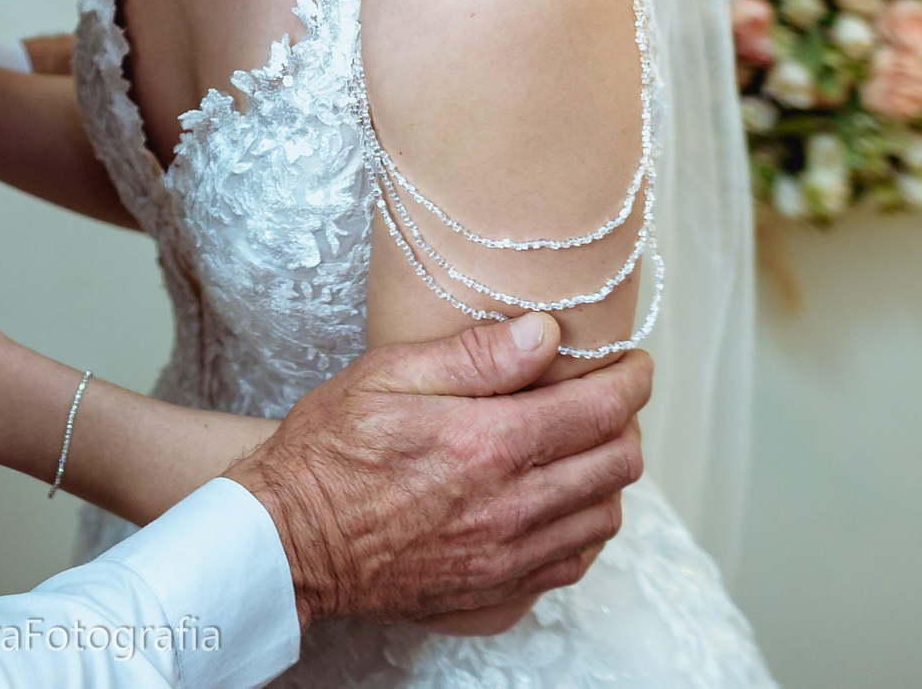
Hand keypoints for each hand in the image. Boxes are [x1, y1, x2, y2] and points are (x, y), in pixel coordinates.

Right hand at [223, 314, 649, 628]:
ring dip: (608, 476)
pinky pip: (573, 561)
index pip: (600, 411)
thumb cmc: (329, 451)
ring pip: (605, 517)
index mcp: (488, 444)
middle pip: (618, 465)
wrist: (290, 539)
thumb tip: (545, 332)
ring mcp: (506, 557)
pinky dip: (584, 526)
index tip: (631, 362)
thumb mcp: (387, 376)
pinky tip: (559, 500)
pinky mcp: (495, 590)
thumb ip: (474, 355)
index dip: (631, 379)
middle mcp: (511, 507)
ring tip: (582, 446)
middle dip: (626, 422)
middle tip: (605, 398)